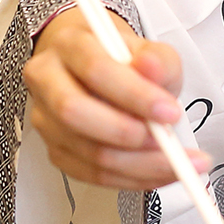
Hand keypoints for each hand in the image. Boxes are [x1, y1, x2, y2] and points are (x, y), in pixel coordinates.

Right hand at [23, 8, 207, 191]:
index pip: (95, 69)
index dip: (134, 94)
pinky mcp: (55, 150)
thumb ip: (158, 59)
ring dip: (138, 164)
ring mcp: (46, 119)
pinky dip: (132, 178)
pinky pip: (92, 175)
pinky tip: (158, 173)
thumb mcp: (148, 50)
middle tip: (168, 142)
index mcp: (68, 45)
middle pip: (74, 112)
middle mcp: (46, 80)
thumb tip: (152, 69)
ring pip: (86, 151)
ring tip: (177, 162)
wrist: (95, 68)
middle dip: (127, 133)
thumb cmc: (121, 60)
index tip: (170, 112)